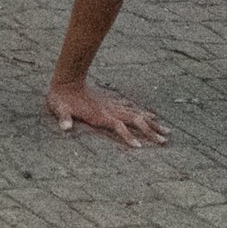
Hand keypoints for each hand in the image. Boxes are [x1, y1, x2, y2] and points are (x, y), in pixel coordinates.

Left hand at [46, 77, 169, 148]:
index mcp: (100, 114)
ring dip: (152, 122)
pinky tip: (152, 116)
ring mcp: (113, 105)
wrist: (67, 80)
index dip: (128, 137)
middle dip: (150, 131)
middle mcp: (110, 110)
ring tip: (167, 130)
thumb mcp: (59, 109)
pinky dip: (144, 113)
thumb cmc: (62, 98)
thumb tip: (65, 129)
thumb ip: (64, 118)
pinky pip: (133, 109)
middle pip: (136, 120)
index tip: (139, 147)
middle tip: (165, 140)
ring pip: (137, 114)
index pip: (119, 126)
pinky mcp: (112, 103)